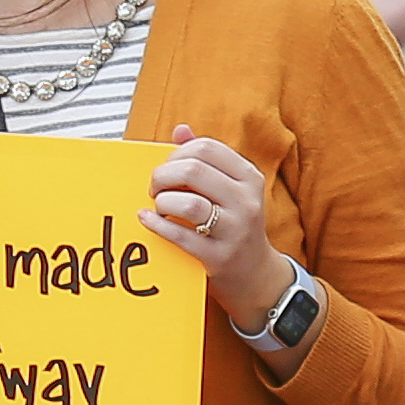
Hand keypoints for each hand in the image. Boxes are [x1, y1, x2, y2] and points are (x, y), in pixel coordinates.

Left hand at [143, 125, 285, 330]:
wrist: (255, 275)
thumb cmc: (236, 224)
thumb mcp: (231, 188)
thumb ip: (206, 158)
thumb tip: (180, 130)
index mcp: (249, 177)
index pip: (206, 148)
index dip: (177, 154)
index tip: (168, 167)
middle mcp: (246, 201)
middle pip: (194, 170)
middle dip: (164, 175)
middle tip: (156, 187)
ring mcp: (235, 229)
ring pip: (188, 202)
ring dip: (163, 201)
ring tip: (159, 206)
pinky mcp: (219, 256)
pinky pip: (180, 235)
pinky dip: (157, 224)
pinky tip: (148, 220)